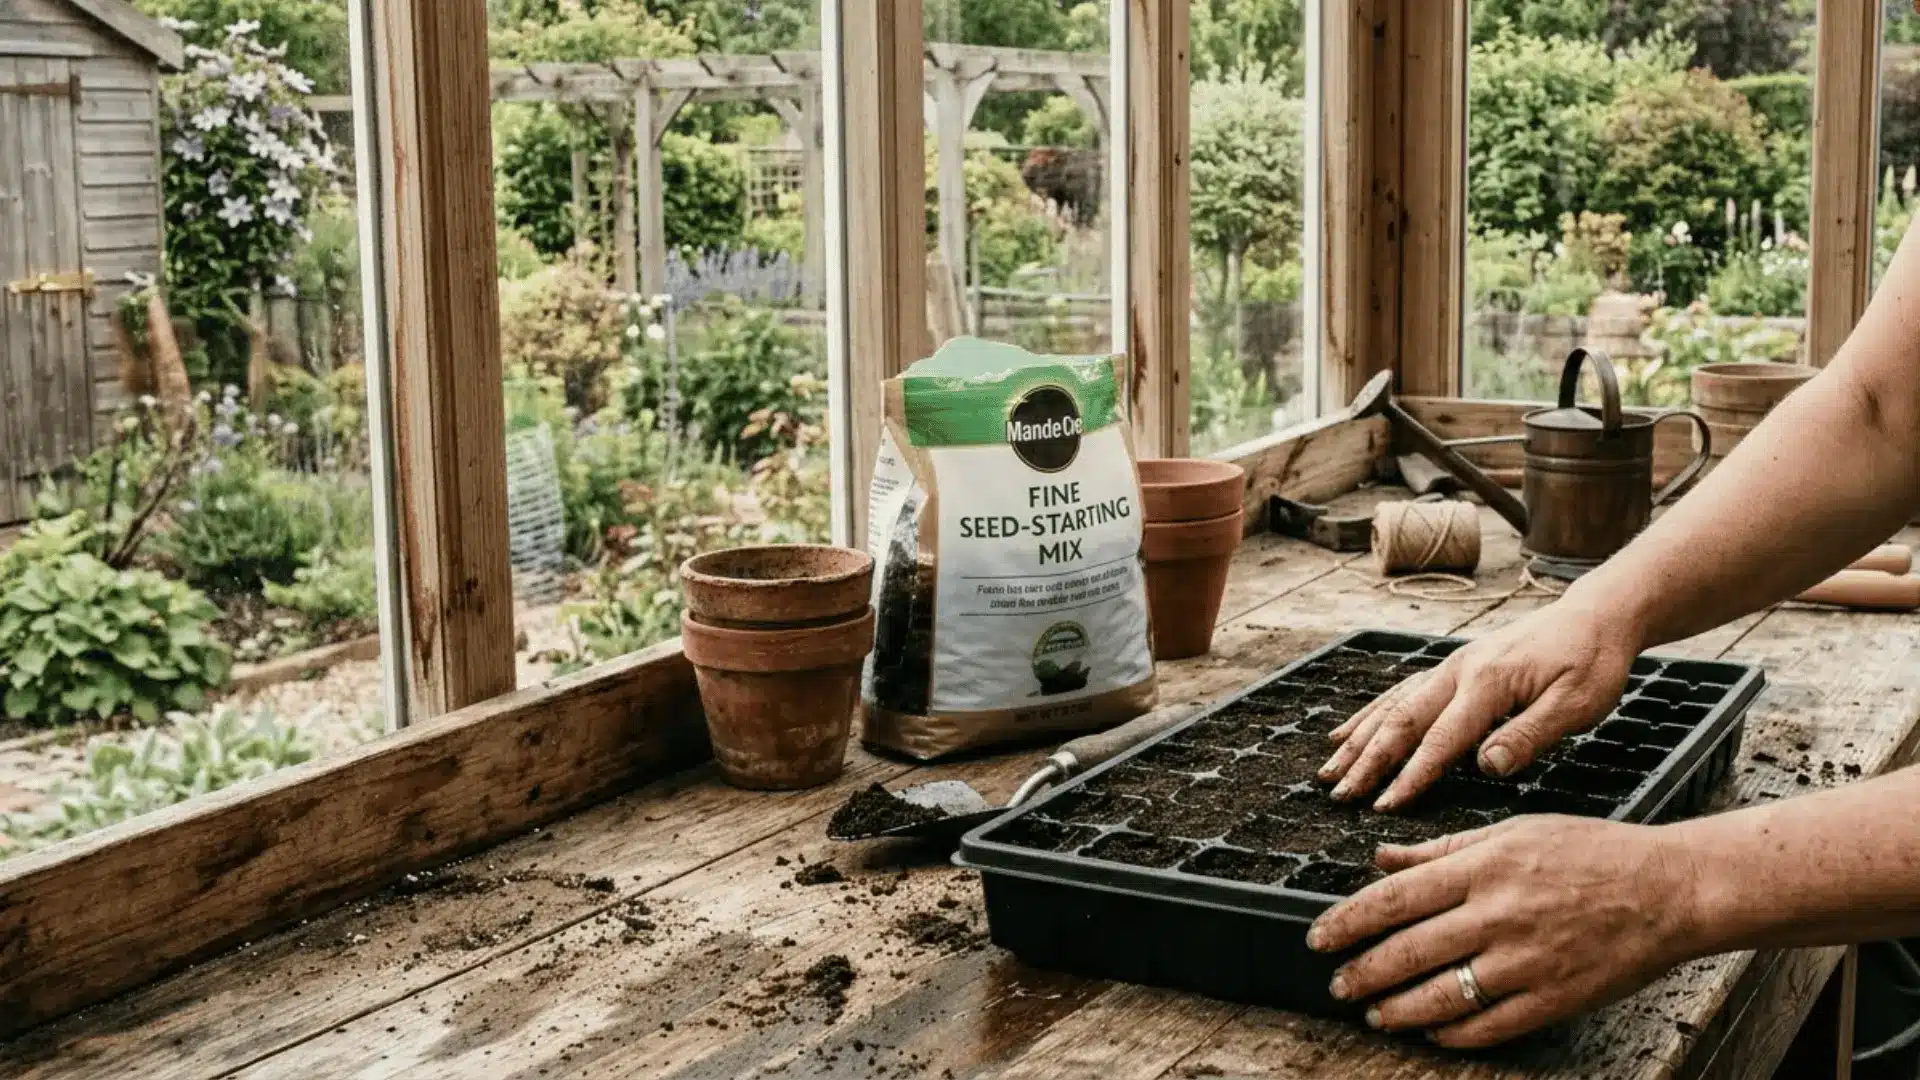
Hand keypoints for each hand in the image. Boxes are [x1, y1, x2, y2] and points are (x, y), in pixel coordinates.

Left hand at [1307, 816, 1703, 1046]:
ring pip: (1441, 996)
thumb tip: (1381, 856)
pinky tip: (1431, 1031)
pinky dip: (1452, 1033)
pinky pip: (1488, 1026)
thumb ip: (1442, 849)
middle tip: (1337, 982)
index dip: (1348, 921)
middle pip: (1408, 951)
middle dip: (1362, 972)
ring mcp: (1526, 962)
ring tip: (1373, 1012)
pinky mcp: (1553, 999)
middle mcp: (1498, 915)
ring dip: (1397, 1009)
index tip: (1318, 936)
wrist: (1671, 890)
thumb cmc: (1593, 852)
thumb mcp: (1513, 831)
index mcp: (1484, 868)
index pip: (1394, 898)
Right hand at [1317, 600, 1638, 809]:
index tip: (1385, 807)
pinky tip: (1347, 732)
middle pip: (1402, 720)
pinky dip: (1369, 714)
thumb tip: (1486, 767)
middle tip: (1340, 794)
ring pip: (1393, 705)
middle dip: (1368, 760)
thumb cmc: (1591, 662)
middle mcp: (1458, 671)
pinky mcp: (1452, 667)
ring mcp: (1450, 666)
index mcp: (1489, 683)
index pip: (1442, 738)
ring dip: (1359, 740)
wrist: (1594, 615)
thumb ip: (1529, 734)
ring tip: (1330, 771)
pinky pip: (1399, 691)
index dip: (1411, 775)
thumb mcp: (1577, 703)